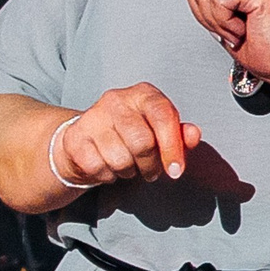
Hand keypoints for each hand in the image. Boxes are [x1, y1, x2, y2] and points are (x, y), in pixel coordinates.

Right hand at [53, 83, 199, 188]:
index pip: (163, 115)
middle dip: (150, 165)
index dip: (173, 147)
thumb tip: (194, 135)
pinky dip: (108, 176)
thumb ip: (180, 134)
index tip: (176, 170)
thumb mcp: (160, 132)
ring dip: (128, 172)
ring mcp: (93, 117)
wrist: (87, 140)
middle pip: (142, 143)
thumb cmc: (132, 135)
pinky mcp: (75, 137)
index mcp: (143, 94)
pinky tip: (107, 166)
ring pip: (120, 159)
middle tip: (149, 169)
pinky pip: (99, 168)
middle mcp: (116, 99)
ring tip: (127, 165)